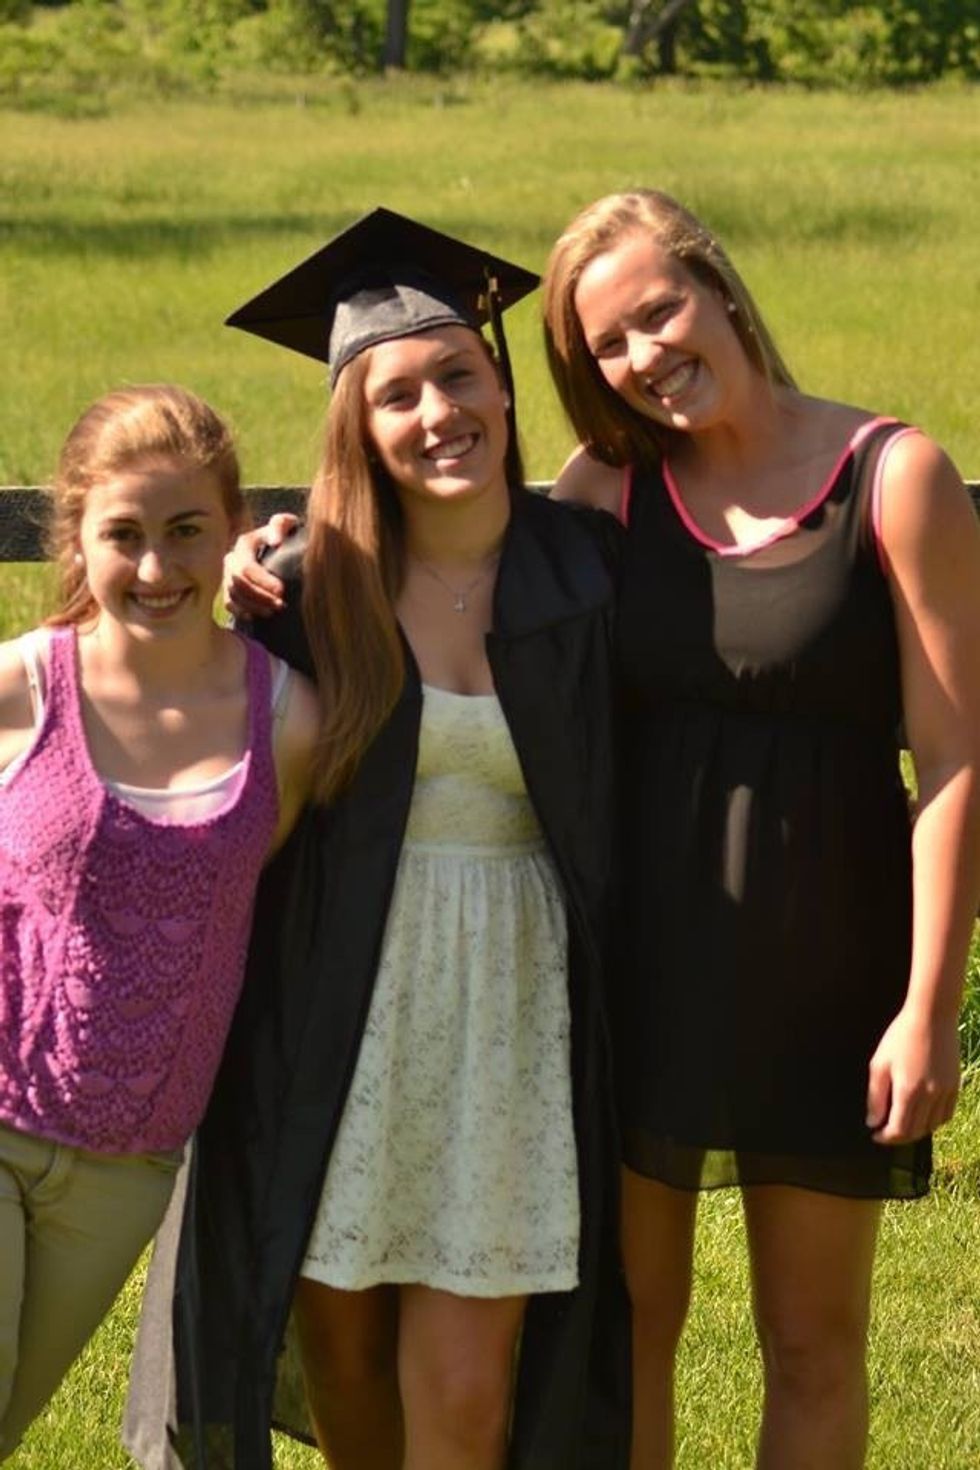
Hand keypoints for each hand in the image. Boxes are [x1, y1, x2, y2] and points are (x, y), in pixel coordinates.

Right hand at [223, 513, 297, 618]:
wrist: (281, 545)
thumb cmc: (285, 534)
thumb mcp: (286, 524)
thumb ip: (281, 524)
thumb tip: (275, 542)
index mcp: (244, 544)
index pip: (247, 567)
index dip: (262, 581)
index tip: (281, 590)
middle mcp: (232, 560)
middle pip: (238, 584)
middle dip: (259, 596)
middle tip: (280, 605)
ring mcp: (228, 575)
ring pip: (234, 595)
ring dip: (253, 606)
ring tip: (273, 611)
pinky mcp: (229, 589)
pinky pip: (229, 604)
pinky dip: (240, 612)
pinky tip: (255, 617)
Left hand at [866, 1006, 959, 1143]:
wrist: (932, 1016)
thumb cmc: (901, 1036)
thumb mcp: (879, 1064)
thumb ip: (875, 1097)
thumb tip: (873, 1122)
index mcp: (909, 1091)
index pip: (899, 1130)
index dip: (886, 1138)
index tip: (876, 1135)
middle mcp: (930, 1095)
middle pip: (916, 1131)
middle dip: (899, 1137)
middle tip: (886, 1132)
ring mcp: (945, 1091)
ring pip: (932, 1126)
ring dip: (916, 1130)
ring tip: (903, 1124)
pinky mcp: (955, 1085)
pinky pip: (946, 1114)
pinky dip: (934, 1121)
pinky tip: (923, 1115)